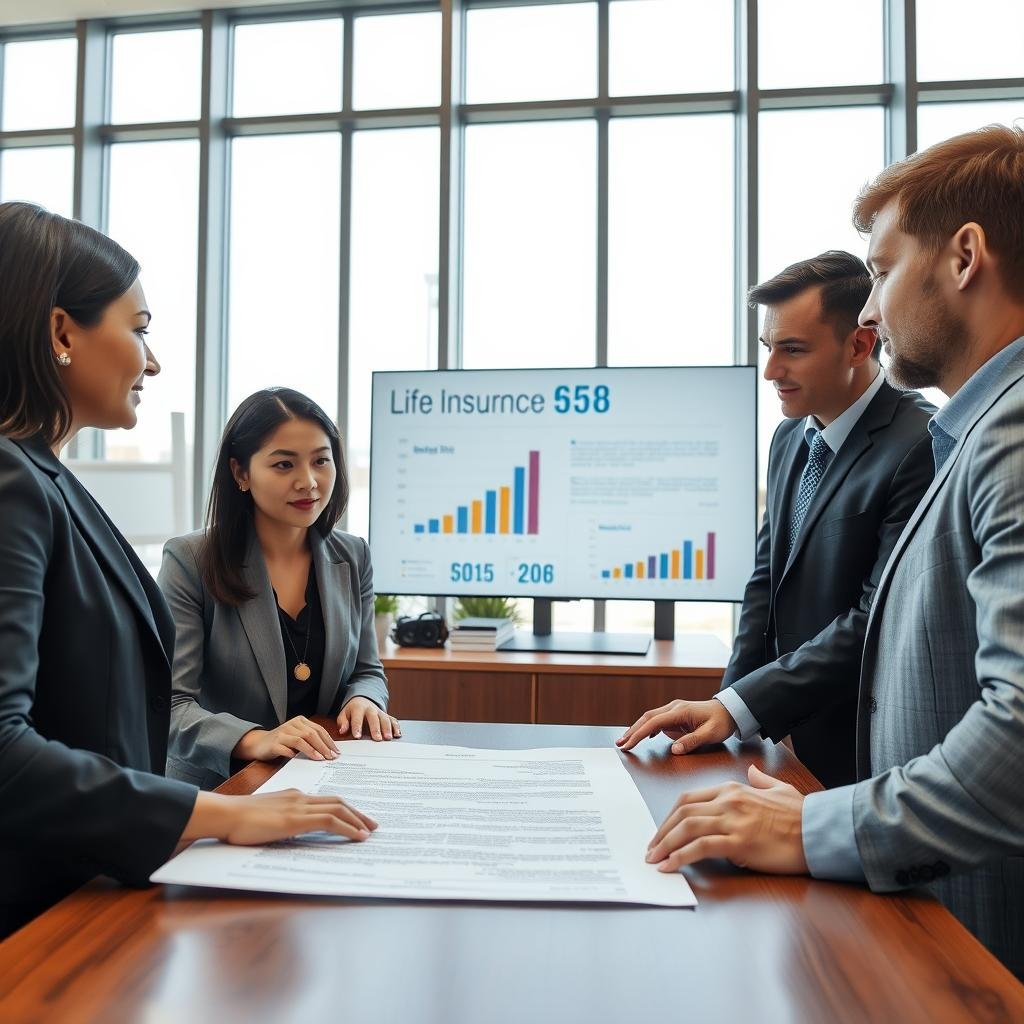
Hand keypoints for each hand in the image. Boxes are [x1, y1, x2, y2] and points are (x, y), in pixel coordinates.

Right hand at [183, 790, 376, 844]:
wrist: (225, 814)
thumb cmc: (238, 820)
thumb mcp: (266, 818)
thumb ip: (282, 820)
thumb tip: (293, 831)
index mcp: (293, 796)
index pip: (326, 800)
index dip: (345, 809)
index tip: (356, 819)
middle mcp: (300, 797)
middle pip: (338, 801)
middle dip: (357, 813)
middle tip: (372, 824)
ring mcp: (299, 806)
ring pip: (338, 808)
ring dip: (358, 820)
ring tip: (370, 831)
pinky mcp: (296, 819)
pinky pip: (329, 821)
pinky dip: (348, 827)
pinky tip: (358, 836)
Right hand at [232, 716, 337, 762]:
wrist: (259, 743)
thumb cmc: (282, 741)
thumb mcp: (297, 737)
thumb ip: (310, 740)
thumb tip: (329, 751)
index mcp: (300, 721)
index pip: (318, 730)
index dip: (329, 741)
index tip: (336, 751)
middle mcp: (292, 724)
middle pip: (311, 734)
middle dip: (323, 746)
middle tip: (331, 757)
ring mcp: (282, 733)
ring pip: (300, 740)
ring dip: (312, 750)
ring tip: (320, 758)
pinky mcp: (273, 743)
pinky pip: (285, 749)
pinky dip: (293, 754)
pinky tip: (300, 760)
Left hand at [337, 697, 401, 740]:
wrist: (363, 700)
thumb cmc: (353, 711)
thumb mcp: (344, 714)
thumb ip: (342, 722)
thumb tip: (342, 730)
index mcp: (358, 708)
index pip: (357, 718)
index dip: (357, 727)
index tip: (357, 736)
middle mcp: (371, 709)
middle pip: (374, 718)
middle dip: (376, 728)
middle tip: (377, 738)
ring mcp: (380, 712)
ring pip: (385, 719)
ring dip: (388, 728)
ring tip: (388, 738)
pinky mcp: (387, 716)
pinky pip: (393, 720)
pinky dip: (396, 727)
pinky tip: (397, 734)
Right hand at [616, 698, 735, 753]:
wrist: (730, 710)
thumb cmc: (721, 721)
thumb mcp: (711, 734)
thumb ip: (692, 741)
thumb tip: (674, 749)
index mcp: (680, 711)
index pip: (653, 722)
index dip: (639, 734)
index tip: (629, 744)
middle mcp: (673, 708)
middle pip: (647, 718)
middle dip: (632, 731)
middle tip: (620, 744)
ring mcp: (673, 711)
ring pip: (649, 719)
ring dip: (637, 729)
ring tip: (626, 742)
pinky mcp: (675, 716)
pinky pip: (657, 721)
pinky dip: (647, 728)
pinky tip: (642, 737)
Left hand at [645, 764, 807, 874]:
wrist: (821, 831)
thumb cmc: (803, 815)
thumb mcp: (781, 789)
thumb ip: (762, 780)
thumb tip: (753, 771)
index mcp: (733, 789)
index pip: (689, 799)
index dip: (670, 816)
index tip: (662, 831)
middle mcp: (728, 801)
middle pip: (682, 812)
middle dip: (662, 831)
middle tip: (652, 848)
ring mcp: (733, 820)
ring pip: (686, 827)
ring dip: (665, 844)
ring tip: (654, 860)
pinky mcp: (739, 842)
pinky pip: (700, 847)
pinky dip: (681, 856)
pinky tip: (670, 867)